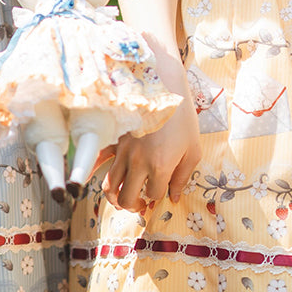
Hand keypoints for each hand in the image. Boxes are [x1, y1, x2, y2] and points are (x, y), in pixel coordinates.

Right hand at [102, 41, 200, 211]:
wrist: (161, 85)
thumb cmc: (182, 117)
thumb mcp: (192, 149)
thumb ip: (183, 177)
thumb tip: (174, 197)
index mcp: (160, 166)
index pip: (153, 195)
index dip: (157, 197)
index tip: (162, 189)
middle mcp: (138, 162)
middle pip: (127, 198)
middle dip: (133, 206)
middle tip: (140, 202)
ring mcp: (123, 151)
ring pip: (109, 186)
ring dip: (116, 197)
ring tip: (125, 195)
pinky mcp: (115, 140)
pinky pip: (101, 164)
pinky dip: (99, 175)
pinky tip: (106, 178)